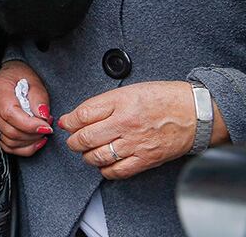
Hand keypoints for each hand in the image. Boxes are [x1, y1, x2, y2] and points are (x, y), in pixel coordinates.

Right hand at [0, 60, 53, 155]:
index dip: (30, 125)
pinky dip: (22, 148)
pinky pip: (6, 145)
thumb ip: (39, 98)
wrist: (9, 74)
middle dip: (33, 134)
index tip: (47, 126)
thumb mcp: (33, 80)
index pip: (10, 115)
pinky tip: (35, 142)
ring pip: (8, 142)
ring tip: (42, 133)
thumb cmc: (20, 76)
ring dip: (29, 142)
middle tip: (48, 127)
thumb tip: (43, 116)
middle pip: (10, 131)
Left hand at [59, 81, 202, 179]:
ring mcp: (135, 143)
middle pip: (85, 138)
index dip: (68, 121)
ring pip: (97, 156)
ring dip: (87, 156)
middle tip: (74, 139)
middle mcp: (125, 123)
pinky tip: (105, 164)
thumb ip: (101, 103)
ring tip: (88, 151)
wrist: (195, 112)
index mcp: (120, 102)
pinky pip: (118, 171)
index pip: (82, 114)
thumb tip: (75, 116)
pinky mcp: (146, 159)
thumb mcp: (129, 90)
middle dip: (73, 141)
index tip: (66, 123)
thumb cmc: (164, 98)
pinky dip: (105, 170)